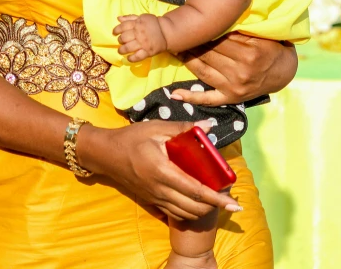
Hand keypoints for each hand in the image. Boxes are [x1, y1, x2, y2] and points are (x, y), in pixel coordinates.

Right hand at [78, 120, 241, 220]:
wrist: (106, 153)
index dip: (217, 198)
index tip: (234, 204)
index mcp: (163, 170)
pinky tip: (195, 203)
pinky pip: (174, 213)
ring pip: (185, 214)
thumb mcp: (156, 127)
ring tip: (214, 199)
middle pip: (193, 207)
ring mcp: (155, 198)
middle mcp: (160, 189)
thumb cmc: (132, 137)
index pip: (195, 190)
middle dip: (214, 206)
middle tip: (227, 197)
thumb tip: (208, 126)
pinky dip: (189, 212)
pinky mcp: (151, 201)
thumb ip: (183, 128)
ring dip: (202, 210)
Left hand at [113, 14, 166, 61]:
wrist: (166, 31)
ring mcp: (143, 43)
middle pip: (124, 38)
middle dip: (120, 40)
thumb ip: (130, 17)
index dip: (116, 30)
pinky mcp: (148, 52)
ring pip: (128, 47)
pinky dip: (131, 59)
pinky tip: (128, 58)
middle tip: (120, 42)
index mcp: (137, 24)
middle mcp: (139, 33)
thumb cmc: (153, 23)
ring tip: (121, 51)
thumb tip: (118, 18)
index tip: (114, 33)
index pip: (123, 26)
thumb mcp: (142, 17)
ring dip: (122, 50)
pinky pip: (137, 57)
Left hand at [171, 33, 297, 106]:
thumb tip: (213, 20)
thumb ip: (239, 30)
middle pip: (207, 54)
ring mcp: (234, 87)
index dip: (202, 31)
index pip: (217, 39)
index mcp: (250, 53)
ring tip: (173, 49)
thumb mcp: (260, 35)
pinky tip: (174, 94)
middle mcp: (241, 72)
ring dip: (185, 59)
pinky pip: (208, 99)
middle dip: (190, 43)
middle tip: (177, 34)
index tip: (190, 24)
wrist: (284, 72)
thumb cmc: (270, 47)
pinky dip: (190, 97)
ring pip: (202, 71)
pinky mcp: (231, 98)